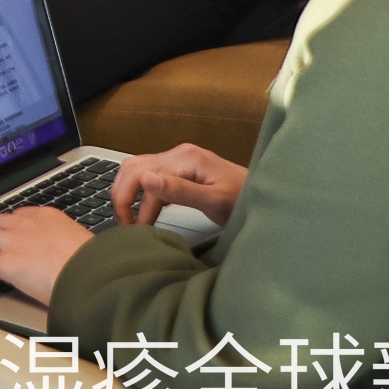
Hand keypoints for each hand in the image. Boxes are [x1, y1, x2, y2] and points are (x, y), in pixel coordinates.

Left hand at [0, 205, 92, 304]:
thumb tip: (71, 257)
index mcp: (48, 216)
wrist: (94, 274)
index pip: (19, 214)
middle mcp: (27, 224)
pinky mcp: (6, 263)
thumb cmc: (96, 265)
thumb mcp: (83, 245)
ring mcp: (14, 242)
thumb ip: (69, 246)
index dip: (5, 222)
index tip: (1, 227)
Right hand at [110, 143, 247, 227]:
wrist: (267, 194)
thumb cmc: (244, 201)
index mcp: (184, 159)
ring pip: (135, 169)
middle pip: (132, 168)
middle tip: (125, 227)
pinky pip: (148, 174)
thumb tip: (145, 181)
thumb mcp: (215, 201)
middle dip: (122, 198)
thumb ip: (181, 191)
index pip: (144, 181)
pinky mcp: (179, 167)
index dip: (136, 210)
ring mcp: (177, 158)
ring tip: (128, 219)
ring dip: (126, 193)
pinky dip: (138, 191)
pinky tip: (142, 210)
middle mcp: (177, 154)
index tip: (138, 234)